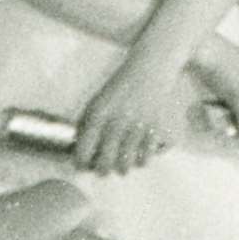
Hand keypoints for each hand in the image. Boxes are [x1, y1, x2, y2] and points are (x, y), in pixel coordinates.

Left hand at [73, 51, 194, 176]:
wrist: (151, 69)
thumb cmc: (120, 87)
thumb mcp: (97, 101)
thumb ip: (86, 125)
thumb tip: (79, 152)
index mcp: (98, 115)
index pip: (84, 152)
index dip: (82, 164)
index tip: (84, 166)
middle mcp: (118, 123)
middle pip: (106, 165)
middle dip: (103, 170)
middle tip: (105, 168)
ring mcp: (139, 127)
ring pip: (128, 165)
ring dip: (125, 166)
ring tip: (125, 160)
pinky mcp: (159, 129)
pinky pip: (148, 157)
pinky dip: (145, 157)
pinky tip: (142, 149)